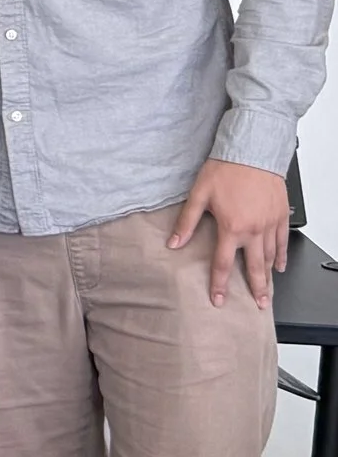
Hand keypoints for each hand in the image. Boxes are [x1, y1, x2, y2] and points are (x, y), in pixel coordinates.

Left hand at [168, 158, 288, 308]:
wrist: (252, 151)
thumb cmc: (226, 170)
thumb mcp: (199, 195)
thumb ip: (187, 222)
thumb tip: (174, 243)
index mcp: (232, 227)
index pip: (223, 263)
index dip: (219, 284)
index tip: (218, 299)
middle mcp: (254, 229)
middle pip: (254, 266)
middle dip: (255, 288)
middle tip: (259, 305)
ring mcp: (270, 223)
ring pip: (270, 256)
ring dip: (268, 276)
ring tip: (267, 292)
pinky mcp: (281, 215)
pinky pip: (282, 241)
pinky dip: (281, 256)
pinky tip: (278, 266)